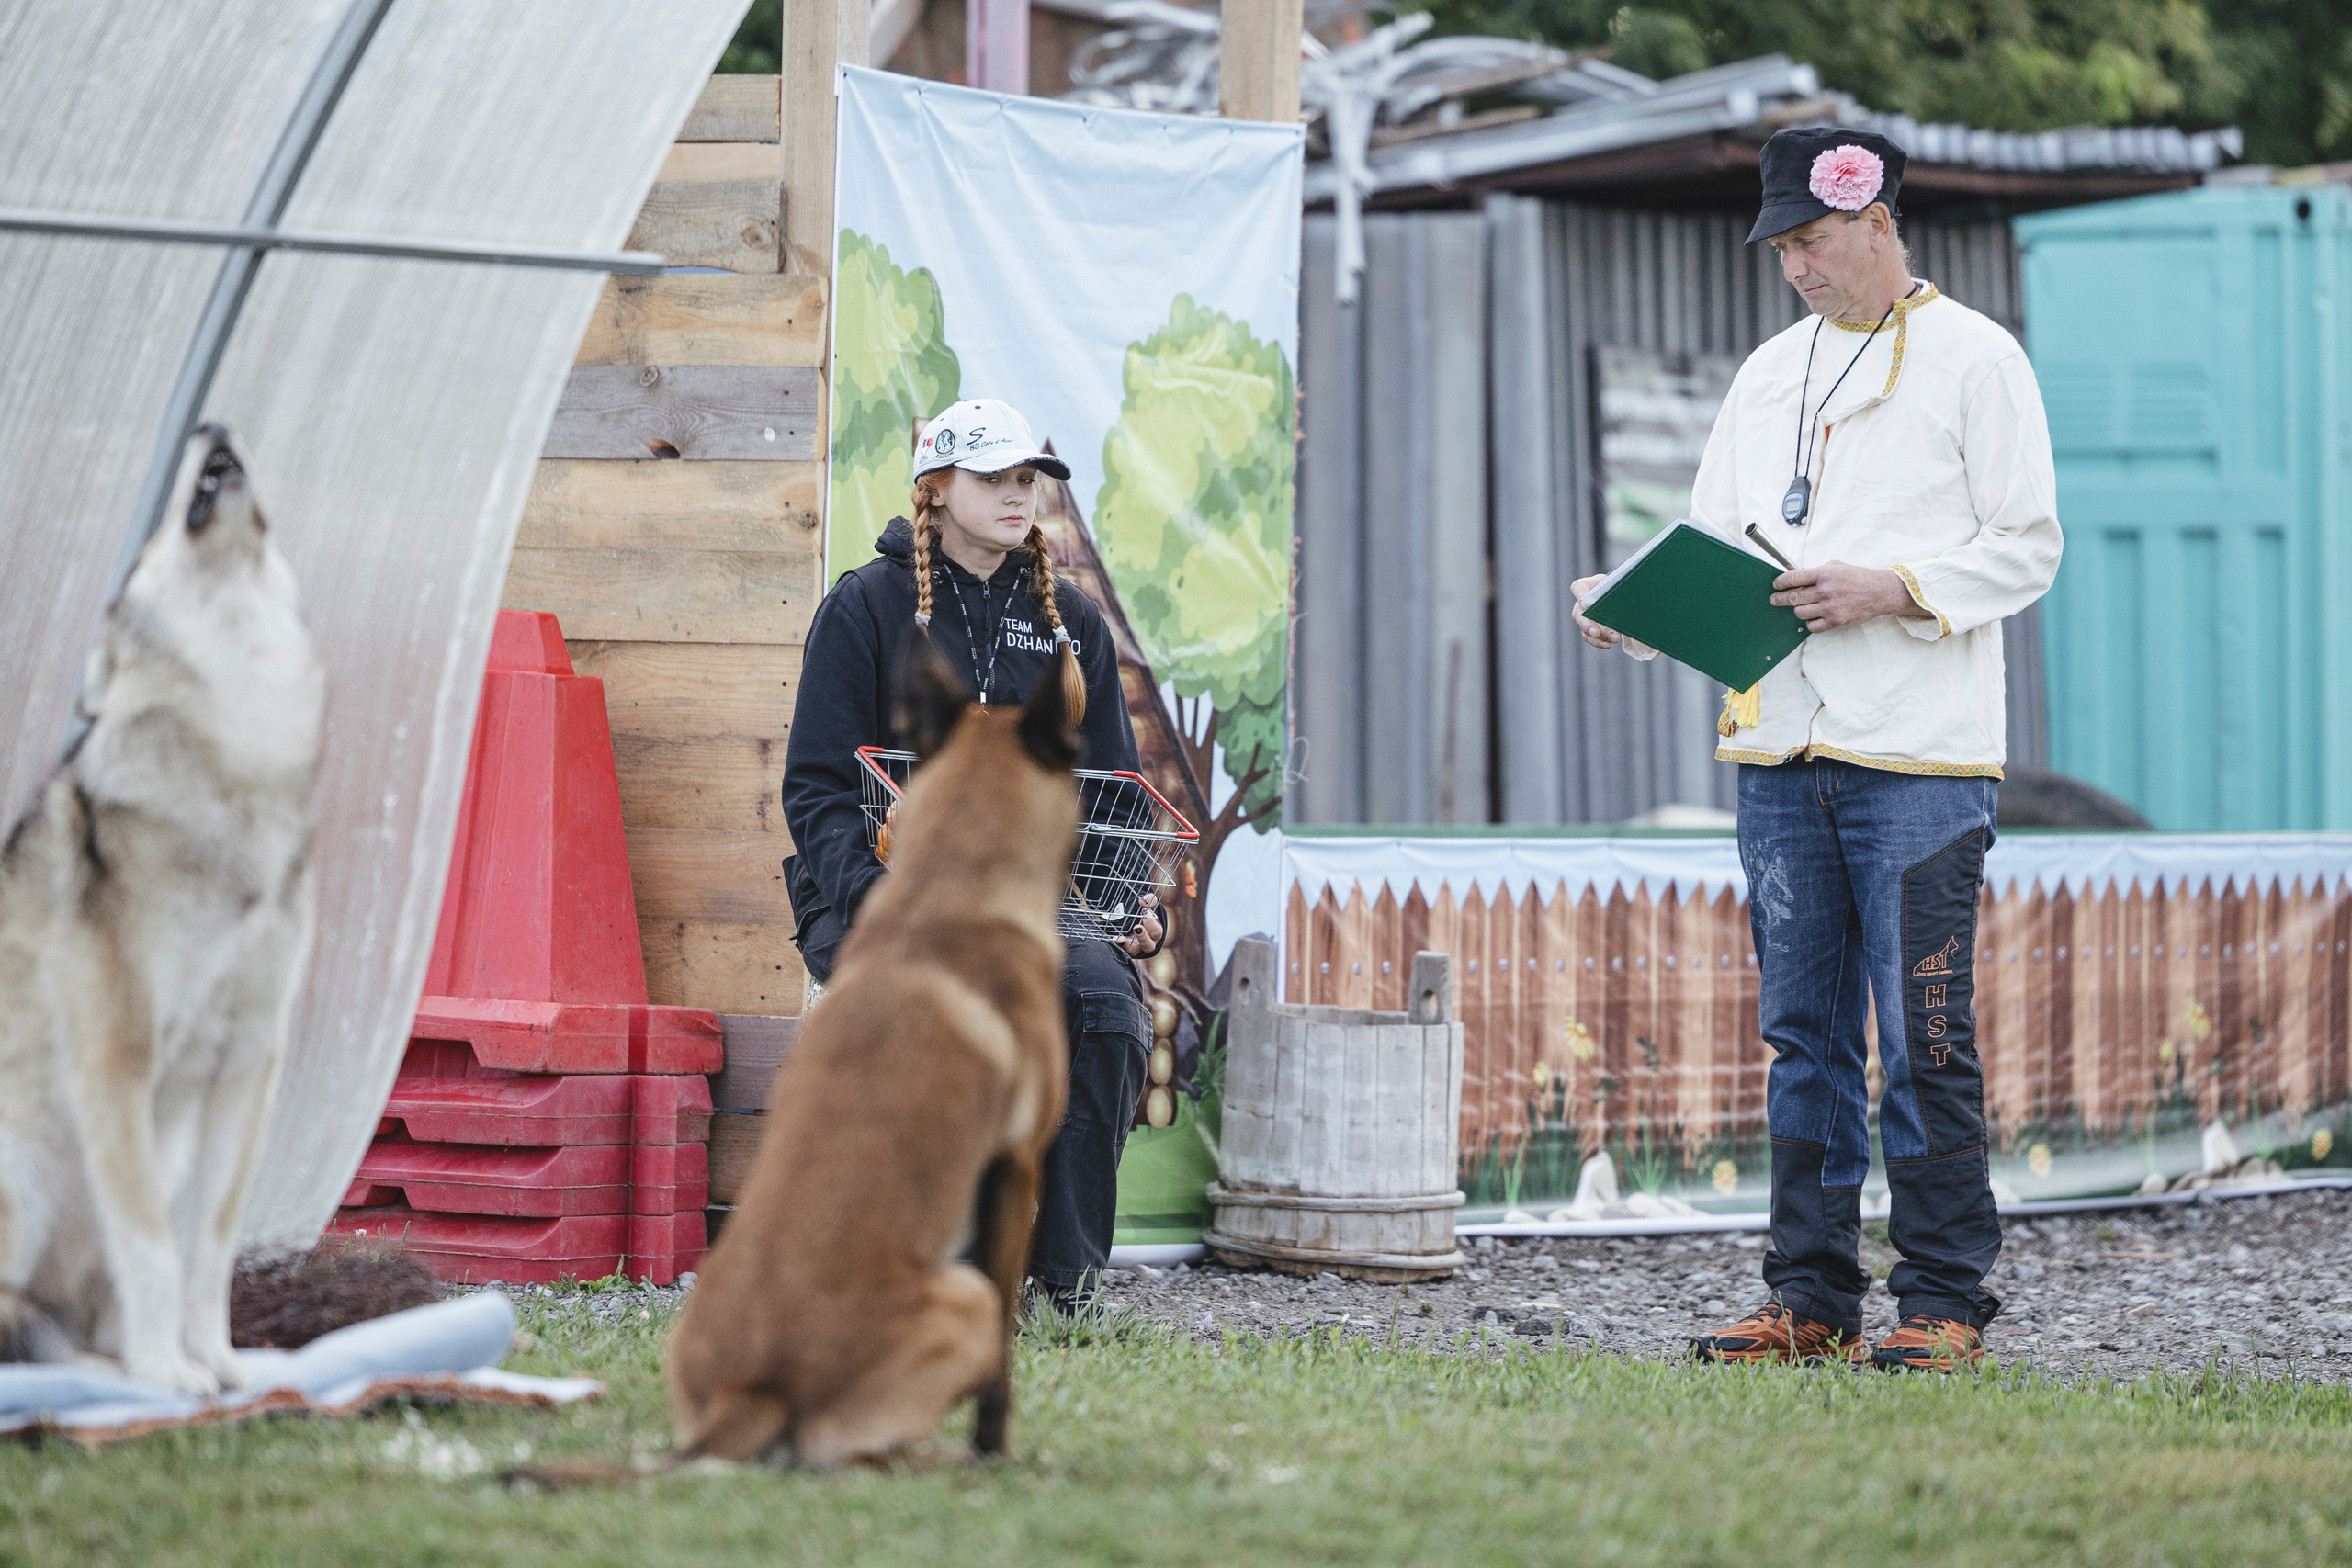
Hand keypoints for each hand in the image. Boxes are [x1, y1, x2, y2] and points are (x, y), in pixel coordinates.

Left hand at [1118, 894, 1162, 956]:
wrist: (1135, 917)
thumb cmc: (1145, 912)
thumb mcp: (1150, 906)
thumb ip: (1150, 900)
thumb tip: (1143, 901)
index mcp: (1156, 931)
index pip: (1156, 931)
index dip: (1151, 922)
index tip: (1144, 911)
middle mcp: (1149, 942)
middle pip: (1149, 945)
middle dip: (1143, 936)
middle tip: (1137, 927)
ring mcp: (1137, 946)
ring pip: (1135, 950)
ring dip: (1128, 946)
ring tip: (1121, 939)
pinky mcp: (1127, 948)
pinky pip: (1124, 950)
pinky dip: (1119, 945)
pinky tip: (1115, 939)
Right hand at [1570, 574, 1620, 648]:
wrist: (1616, 595)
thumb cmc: (1612, 586)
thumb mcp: (1614, 582)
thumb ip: (1616, 587)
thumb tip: (1623, 597)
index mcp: (1583, 587)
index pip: (1578, 588)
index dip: (1581, 596)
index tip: (1587, 605)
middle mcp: (1579, 604)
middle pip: (1579, 615)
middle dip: (1588, 625)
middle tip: (1597, 632)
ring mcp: (1583, 619)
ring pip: (1586, 630)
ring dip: (1598, 637)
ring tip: (1613, 638)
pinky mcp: (1591, 629)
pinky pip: (1591, 638)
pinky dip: (1600, 642)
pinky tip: (1608, 644)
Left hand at [1770, 562, 1924, 632]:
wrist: (1879, 593)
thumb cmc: (1857, 578)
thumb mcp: (1836, 567)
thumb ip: (1815, 570)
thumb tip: (1793, 573)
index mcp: (1824, 574)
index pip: (1793, 578)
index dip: (1780, 582)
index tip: (1775, 585)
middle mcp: (1826, 591)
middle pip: (1792, 597)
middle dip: (1779, 598)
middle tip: (1774, 599)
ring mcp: (1830, 608)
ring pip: (1799, 612)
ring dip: (1797, 609)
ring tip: (1800, 606)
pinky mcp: (1835, 621)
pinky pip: (1812, 626)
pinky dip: (1809, 622)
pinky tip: (1812, 616)